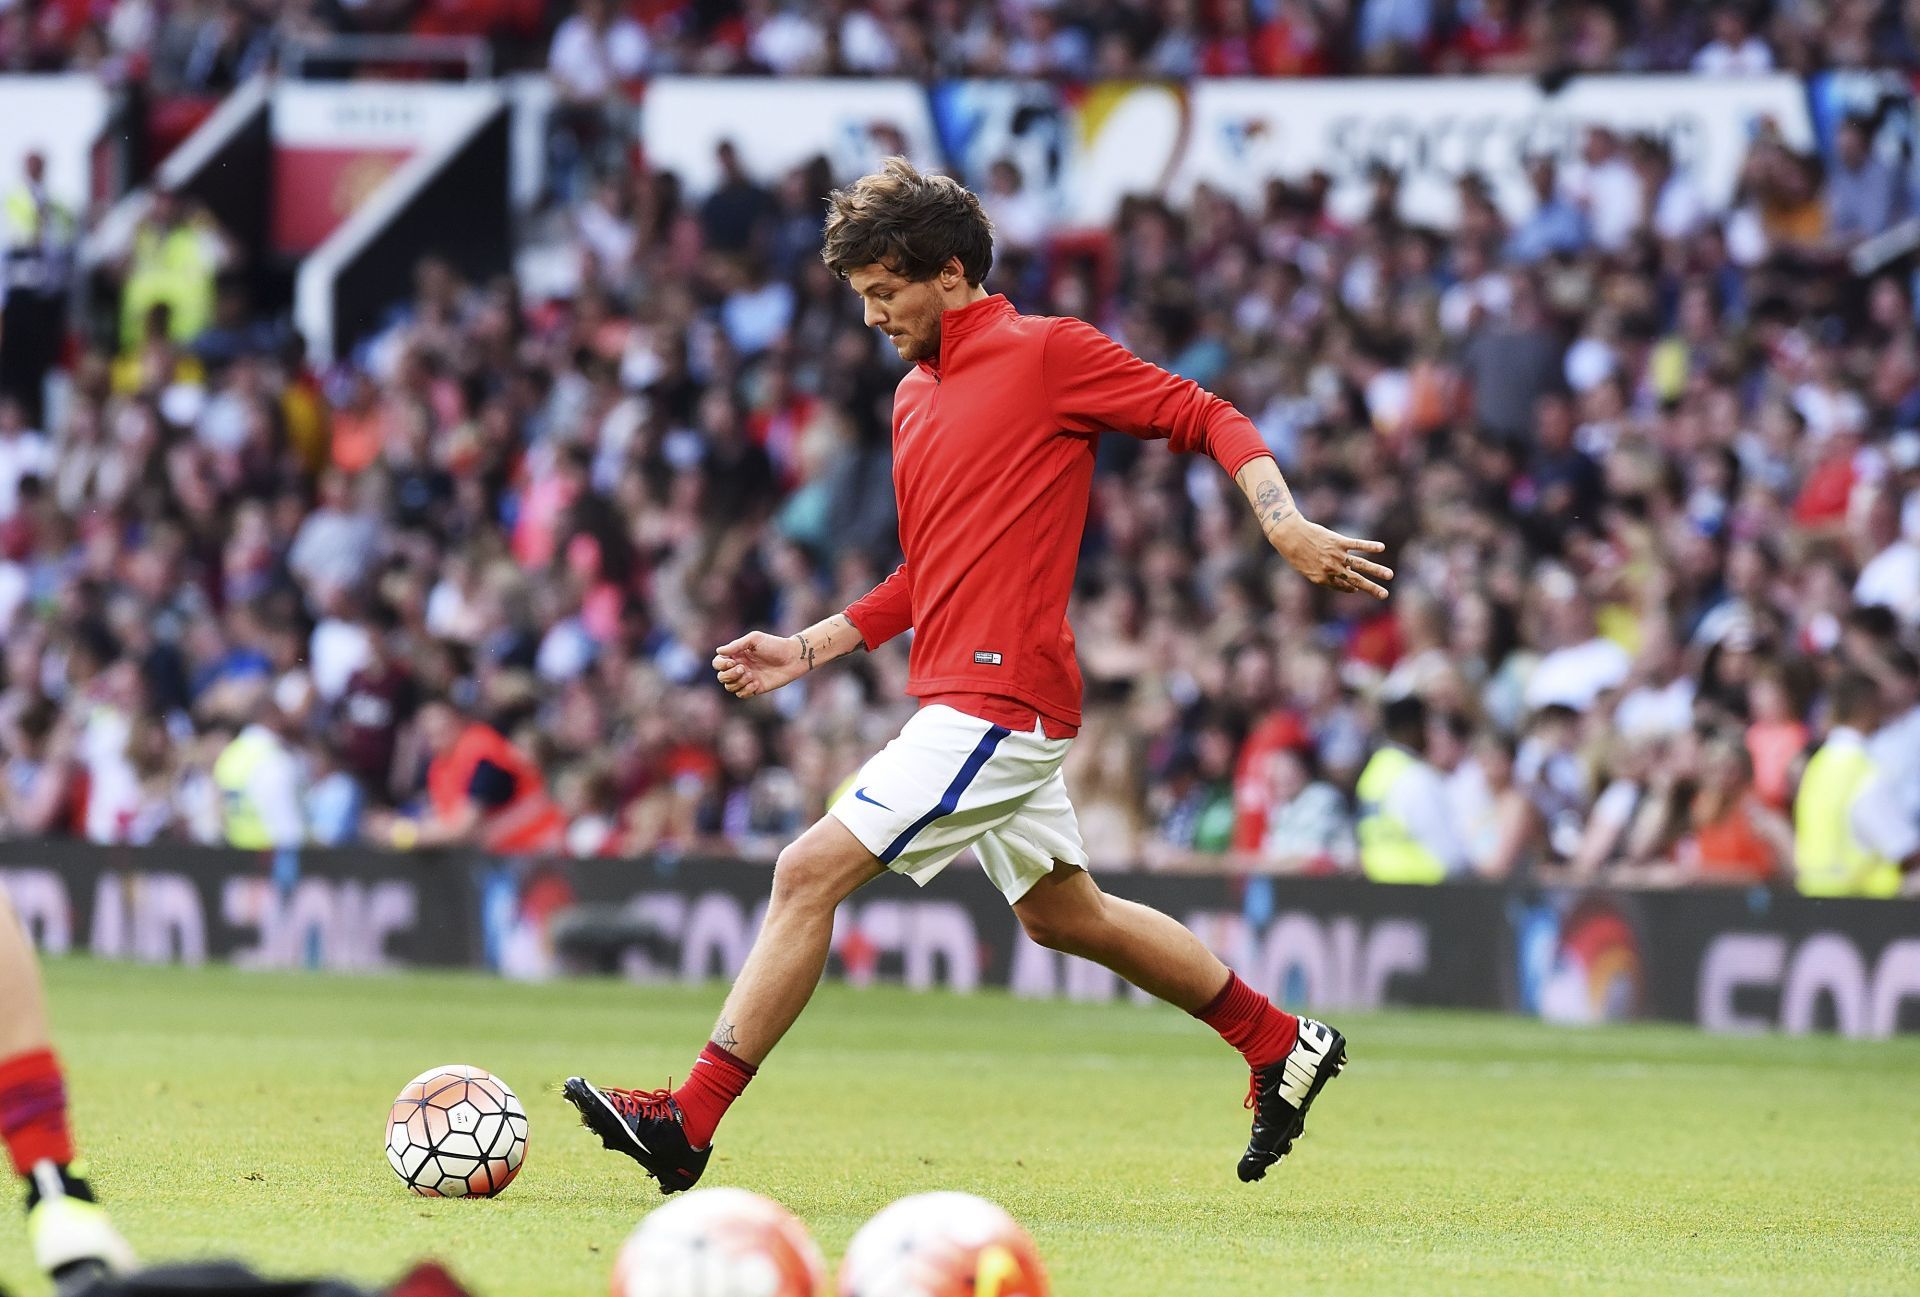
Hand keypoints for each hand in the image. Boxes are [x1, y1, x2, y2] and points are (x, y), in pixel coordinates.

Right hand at [713, 631, 809, 697]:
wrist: (793, 658)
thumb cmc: (774, 645)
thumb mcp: (754, 639)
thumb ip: (736, 645)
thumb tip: (719, 651)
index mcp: (737, 655)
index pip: (718, 663)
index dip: (721, 664)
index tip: (733, 662)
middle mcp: (739, 667)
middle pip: (721, 677)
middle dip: (730, 675)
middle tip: (744, 669)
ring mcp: (747, 678)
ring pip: (730, 687)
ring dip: (738, 682)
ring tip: (752, 675)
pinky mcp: (755, 688)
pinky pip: (741, 694)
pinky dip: (745, 690)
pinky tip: (756, 683)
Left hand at [1270, 517, 1393, 598]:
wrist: (1289, 536)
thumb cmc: (1296, 553)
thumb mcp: (1307, 569)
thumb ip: (1325, 574)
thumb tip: (1345, 574)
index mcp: (1323, 579)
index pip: (1343, 586)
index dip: (1351, 588)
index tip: (1356, 588)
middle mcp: (1332, 569)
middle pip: (1356, 581)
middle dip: (1371, 588)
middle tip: (1384, 595)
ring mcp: (1336, 555)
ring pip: (1360, 564)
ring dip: (1376, 571)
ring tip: (1389, 575)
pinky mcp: (1338, 541)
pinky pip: (1357, 544)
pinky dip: (1369, 546)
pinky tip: (1381, 547)